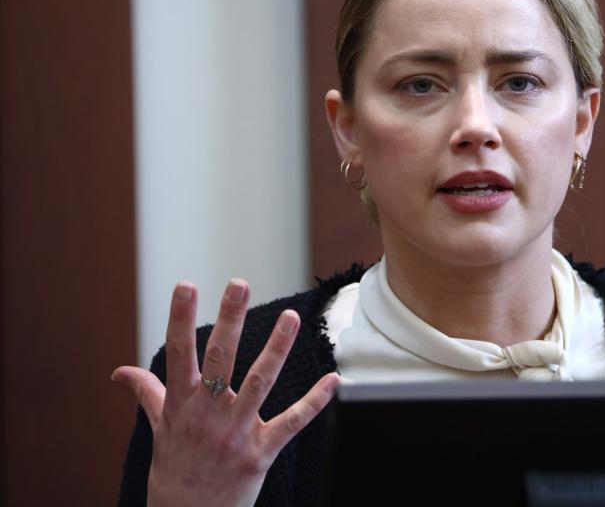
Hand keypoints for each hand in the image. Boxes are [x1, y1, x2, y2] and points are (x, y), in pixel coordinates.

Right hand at [112, 279, 339, 506]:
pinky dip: (314, 401)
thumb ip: (147, 394)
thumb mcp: (157, 431)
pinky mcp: (260, 454)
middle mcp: (207, 415)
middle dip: (230, 319)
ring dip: (277, 349)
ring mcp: (234, 434)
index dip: (180, 318)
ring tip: (291, 317)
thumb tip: (120, 371)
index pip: (178, 353)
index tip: (186, 285)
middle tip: (239, 284)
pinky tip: (334, 380)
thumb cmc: (173, 471)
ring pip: (259, 383)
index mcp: (181, 405)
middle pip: (219, 359)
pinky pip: (292, 423)